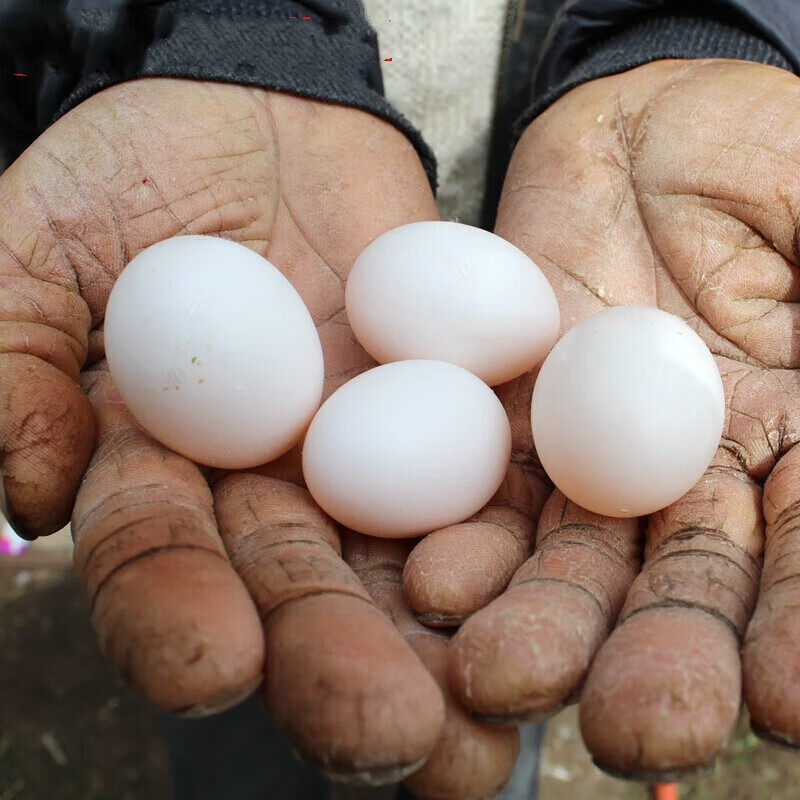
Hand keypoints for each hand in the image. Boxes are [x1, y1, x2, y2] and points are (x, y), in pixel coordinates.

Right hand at [0, 78, 517, 793]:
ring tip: (486, 738)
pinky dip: (528, 528)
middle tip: (385, 743)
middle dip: (337, 665)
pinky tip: (561, 599)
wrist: (260, 115)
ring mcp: (379, 447)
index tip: (210, 667)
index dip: (175, 613)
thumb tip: (32, 485)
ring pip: (410, 556)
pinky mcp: (464, 400)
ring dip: (451, 641)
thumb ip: (16, 353)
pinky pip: (500, 463)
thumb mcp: (43, 241)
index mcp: (169, 468)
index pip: (163, 559)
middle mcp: (279, 483)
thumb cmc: (135, 172)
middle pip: (304, 588)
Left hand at [403, 59, 799, 778]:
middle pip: (677, 582)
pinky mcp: (506, 418)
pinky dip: (460, 534)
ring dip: (539, 621)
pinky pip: (482, 482)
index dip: (799, 627)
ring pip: (569, 554)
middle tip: (632, 730)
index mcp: (793, 445)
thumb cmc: (764, 153)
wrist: (643, 121)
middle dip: (655, 654)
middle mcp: (690, 475)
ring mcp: (590, 452)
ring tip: (500, 675)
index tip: (787, 704)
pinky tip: (428, 580)